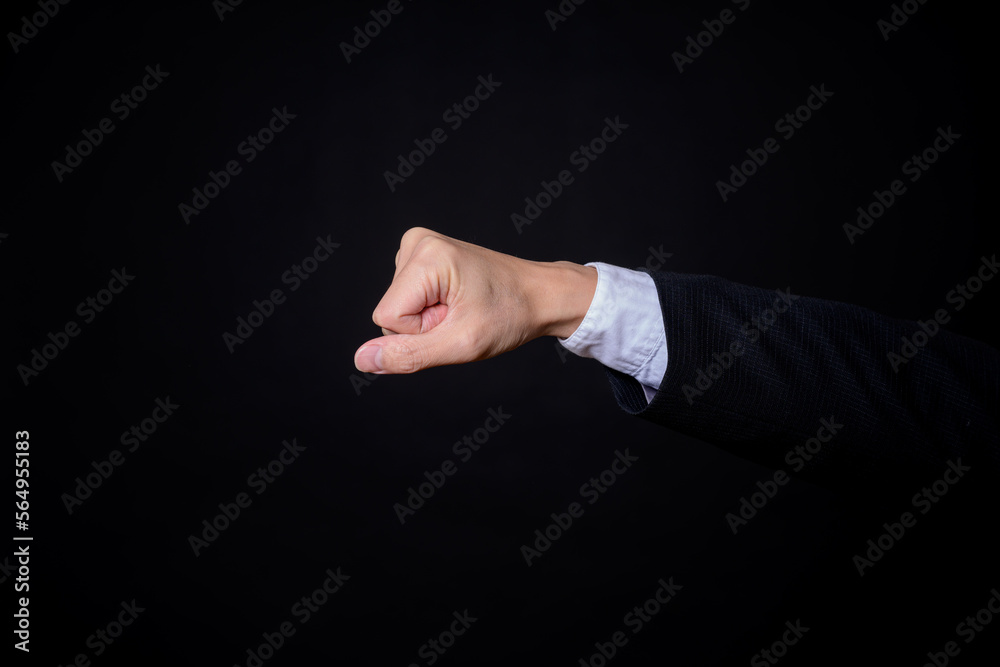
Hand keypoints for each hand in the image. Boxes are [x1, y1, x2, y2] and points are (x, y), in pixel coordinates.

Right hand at [354, 227, 597, 373]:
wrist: (540, 295)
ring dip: (430, 319)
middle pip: (391, 312)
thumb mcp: (460, 344)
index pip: (388, 318)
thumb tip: (362, 359)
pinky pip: (407, 299)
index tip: (456, 321)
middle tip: (463, 316)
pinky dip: (432, 309)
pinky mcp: (422, 256)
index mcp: (426, 256)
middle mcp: (417, 242)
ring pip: (398, 308)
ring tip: (465, 307)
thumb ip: (408, 354)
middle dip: (425, 326)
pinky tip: (459, 300)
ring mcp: (418, 246)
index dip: (420, 333)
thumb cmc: (510, 315)